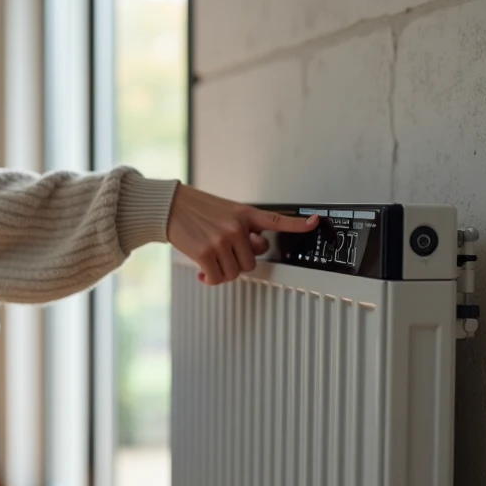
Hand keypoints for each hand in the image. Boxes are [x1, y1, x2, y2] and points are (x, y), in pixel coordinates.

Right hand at [166, 184, 318, 285]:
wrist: (169, 206)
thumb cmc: (197, 210)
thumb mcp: (226, 211)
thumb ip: (246, 229)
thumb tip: (258, 248)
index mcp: (245, 214)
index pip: (277, 220)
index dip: (298, 224)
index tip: (315, 222)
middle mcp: (237, 227)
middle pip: (251, 263)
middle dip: (238, 265)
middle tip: (224, 259)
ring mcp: (222, 239)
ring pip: (234, 273)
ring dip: (222, 274)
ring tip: (210, 264)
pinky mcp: (206, 252)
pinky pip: (218, 278)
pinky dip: (210, 280)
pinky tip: (202, 273)